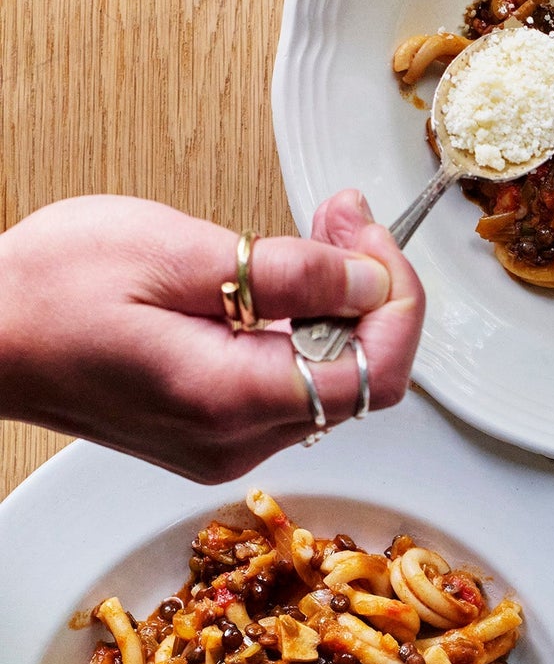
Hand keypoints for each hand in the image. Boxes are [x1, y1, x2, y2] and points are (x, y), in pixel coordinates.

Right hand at [0, 192, 423, 481]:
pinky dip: (301, 332)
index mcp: (232, 398)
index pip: (377, 373)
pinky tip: (278, 285)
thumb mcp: (174, 253)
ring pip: (330, 383)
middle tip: (342, 220)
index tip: (371, 235)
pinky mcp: (209, 432)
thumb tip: (369, 279)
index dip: (397, 297)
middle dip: (371, 291)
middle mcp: (236, 439)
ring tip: (311, 238)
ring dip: (339, 308)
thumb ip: (288, 273)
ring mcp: (223, 444)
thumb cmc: (46, 291)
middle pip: (363, 379)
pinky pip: (287, 386)